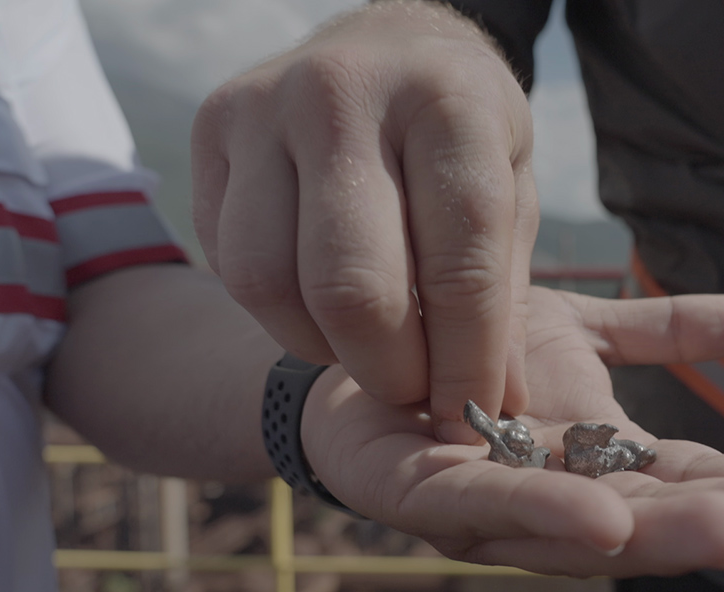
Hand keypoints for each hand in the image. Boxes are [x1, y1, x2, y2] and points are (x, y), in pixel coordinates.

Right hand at [191, 2, 535, 442]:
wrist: (388, 45)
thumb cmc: (460, 136)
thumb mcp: (510, 194)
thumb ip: (502, 299)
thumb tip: (496, 412)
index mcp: (447, 103)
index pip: (460, 265)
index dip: (467, 362)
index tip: (472, 416)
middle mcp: (345, 95)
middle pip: (351, 286)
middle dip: (390, 371)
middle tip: (415, 394)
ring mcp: (265, 107)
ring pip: (269, 283)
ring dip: (324, 350)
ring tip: (370, 350)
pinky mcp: (213, 130)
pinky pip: (230, 264)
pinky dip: (282, 314)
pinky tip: (323, 306)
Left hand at [301, 288, 723, 576]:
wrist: (357, 342)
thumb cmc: (470, 346)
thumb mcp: (576, 331)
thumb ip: (654, 331)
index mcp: (594, 462)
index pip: (686, 480)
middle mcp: (549, 498)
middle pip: (651, 516)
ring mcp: (487, 508)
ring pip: (583, 529)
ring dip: (664, 534)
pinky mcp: (417, 497)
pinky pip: (484, 507)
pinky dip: (545, 516)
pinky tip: (607, 523)